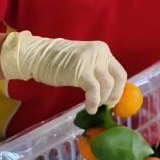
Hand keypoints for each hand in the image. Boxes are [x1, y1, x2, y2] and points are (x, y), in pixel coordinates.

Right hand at [0, 31, 126, 113]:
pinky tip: (89, 108)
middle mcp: (100, 53)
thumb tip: (109, 91)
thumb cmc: (59, 61)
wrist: (39, 55)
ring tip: (94, 106)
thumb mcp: (84, 61)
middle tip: (107, 106)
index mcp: (102, 50)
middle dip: (115, 96)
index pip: (120, 72)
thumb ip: (97, 71)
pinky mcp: (81, 72)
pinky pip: (94, 91)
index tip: (114, 100)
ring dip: (102, 100)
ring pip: (107, 86)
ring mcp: (91, 61)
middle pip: (118, 79)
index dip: (120, 89)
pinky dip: (93, 103)